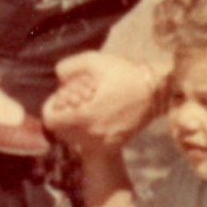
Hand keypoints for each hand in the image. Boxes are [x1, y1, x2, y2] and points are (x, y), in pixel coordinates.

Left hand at [44, 52, 160, 144]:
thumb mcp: (93, 60)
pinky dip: (87, 131)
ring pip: (73, 138)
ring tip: (87, 107)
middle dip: (63, 114)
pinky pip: (89, 143)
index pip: (50, 120)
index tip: (63, 96)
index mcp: (85, 115)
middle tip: (76, 100)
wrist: (155, 91)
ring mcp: (103, 143)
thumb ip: (67, 67)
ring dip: (73, 124)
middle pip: (59, 130)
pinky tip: (97, 115)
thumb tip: (58, 78)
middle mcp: (92, 135)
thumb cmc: (125, 74)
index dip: (52, 106)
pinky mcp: (113, 145)